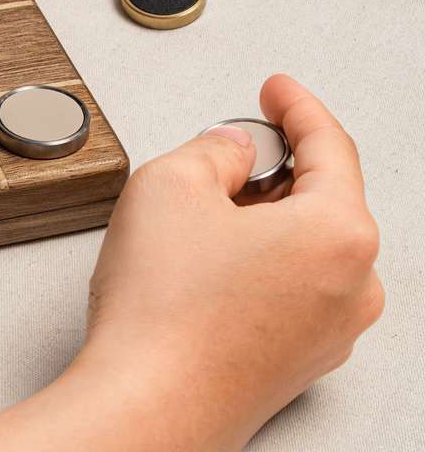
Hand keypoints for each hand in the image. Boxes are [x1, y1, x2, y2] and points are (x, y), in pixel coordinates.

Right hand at [0, 75, 382, 450]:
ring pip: (303, 244)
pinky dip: (256, 262)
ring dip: (260, 219)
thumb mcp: (170, 183)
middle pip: (320, 196)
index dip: (295, 105)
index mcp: (340, 233)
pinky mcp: (298, 359)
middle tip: (220, 159)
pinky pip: (290, 286)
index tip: (277, 90)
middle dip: (270, 169)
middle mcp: (352, 287)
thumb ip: (212, 147)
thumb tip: (232, 154)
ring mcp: (329, 330)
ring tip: (196, 225)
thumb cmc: (162, 316)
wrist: (146, 407)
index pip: (329, 145)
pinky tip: (203, 270)